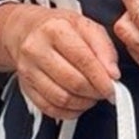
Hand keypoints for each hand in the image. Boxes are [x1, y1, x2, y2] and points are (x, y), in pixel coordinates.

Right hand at [0, 0, 118, 120]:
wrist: (26, 30)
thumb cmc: (57, 28)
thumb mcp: (86, 27)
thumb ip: (104, 49)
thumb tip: (112, 73)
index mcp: (55, 30)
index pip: (84, 60)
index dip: (102, 79)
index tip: (112, 88)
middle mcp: (37, 49)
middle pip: (73, 82)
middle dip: (94, 92)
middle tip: (103, 91)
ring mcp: (28, 70)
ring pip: (62, 99)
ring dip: (83, 103)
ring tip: (91, 95)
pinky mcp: (25, 87)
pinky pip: (50, 108)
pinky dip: (68, 111)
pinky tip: (77, 103)